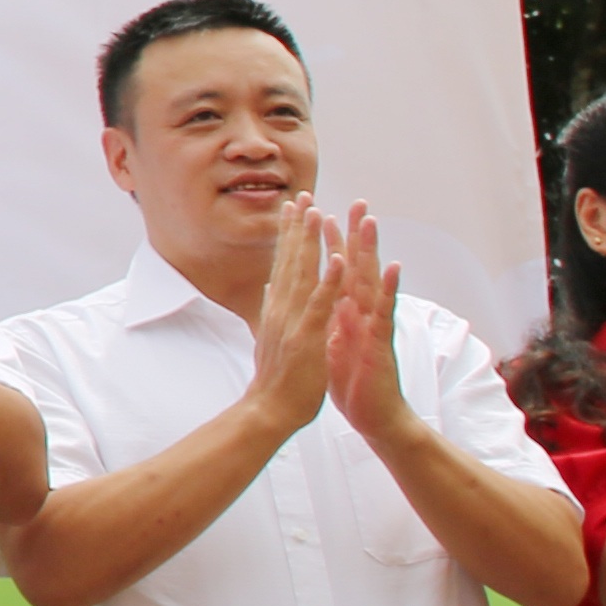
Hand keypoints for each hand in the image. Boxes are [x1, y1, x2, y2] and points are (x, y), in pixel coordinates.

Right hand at [239, 210, 335, 436]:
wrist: (269, 410)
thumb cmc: (275, 379)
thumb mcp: (269, 339)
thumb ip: (271, 311)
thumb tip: (268, 289)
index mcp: (276, 309)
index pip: (283, 264)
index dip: (289, 234)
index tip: (293, 207)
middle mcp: (281, 308)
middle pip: (290, 260)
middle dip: (297, 227)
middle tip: (302, 195)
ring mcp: (293, 321)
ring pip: (303, 274)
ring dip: (310, 242)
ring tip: (317, 213)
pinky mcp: (307, 336)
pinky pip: (321, 303)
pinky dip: (329, 280)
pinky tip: (336, 258)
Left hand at [322, 202, 408, 444]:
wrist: (373, 417)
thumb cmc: (351, 381)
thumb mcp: (330, 343)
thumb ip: (325, 318)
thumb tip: (314, 297)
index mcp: (344, 312)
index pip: (337, 270)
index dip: (328, 243)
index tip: (316, 213)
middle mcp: (361, 312)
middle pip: (358, 266)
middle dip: (355, 235)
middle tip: (355, 201)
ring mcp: (373, 324)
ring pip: (372, 281)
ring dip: (372, 251)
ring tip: (371, 221)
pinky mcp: (381, 341)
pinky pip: (385, 312)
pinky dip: (388, 289)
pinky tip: (393, 267)